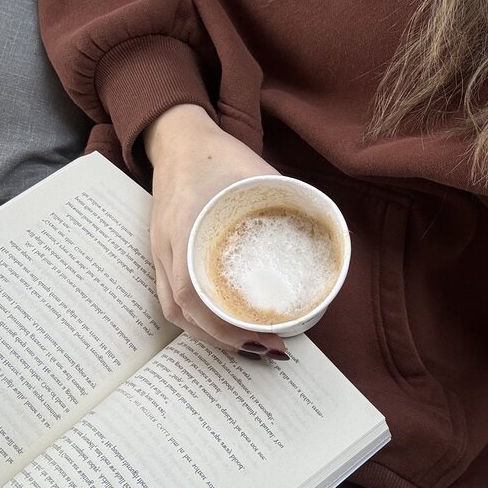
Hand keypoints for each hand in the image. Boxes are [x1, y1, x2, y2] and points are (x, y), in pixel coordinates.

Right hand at [144, 104, 287, 358]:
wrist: (177, 138)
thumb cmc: (216, 154)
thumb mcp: (258, 172)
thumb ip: (287, 199)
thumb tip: (327, 230)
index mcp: (186, 226)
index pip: (191, 292)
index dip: (222, 324)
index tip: (260, 337)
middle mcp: (167, 246)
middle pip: (182, 311)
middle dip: (223, 338)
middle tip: (267, 348)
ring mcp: (161, 252)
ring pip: (175, 310)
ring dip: (210, 333)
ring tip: (249, 343)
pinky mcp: (163, 253)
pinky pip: (172, 297)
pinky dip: (199, 318)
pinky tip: (224, 324)